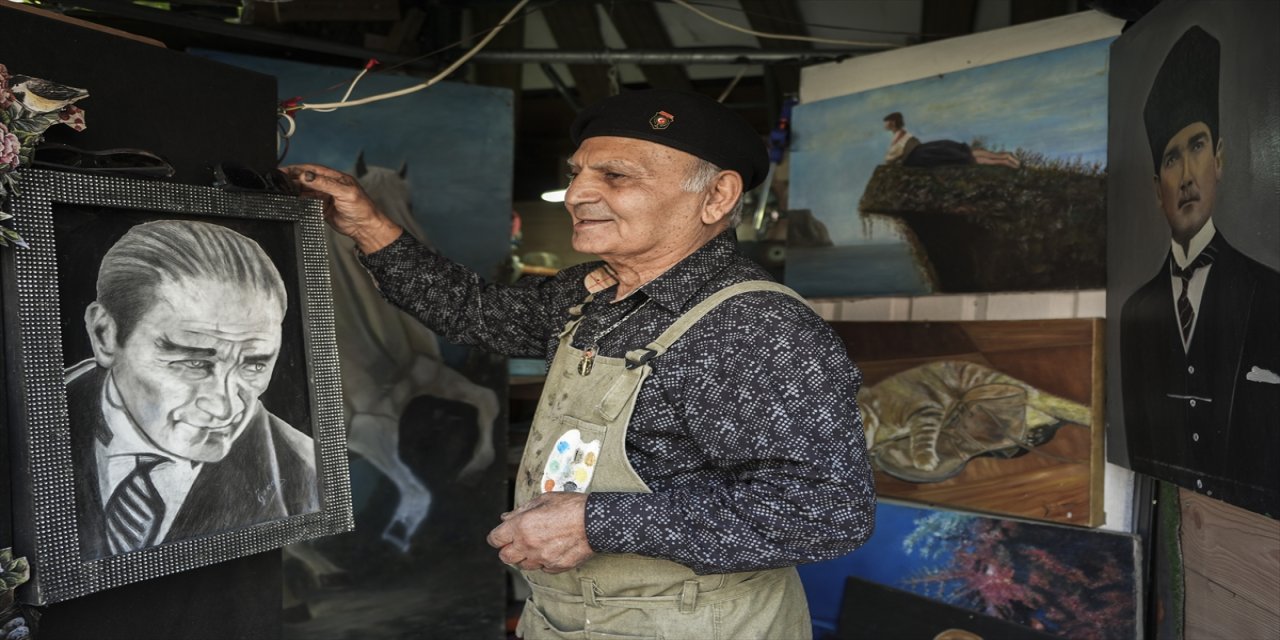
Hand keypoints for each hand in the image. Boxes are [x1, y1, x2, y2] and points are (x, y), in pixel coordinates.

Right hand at [281, 163, 402, 252]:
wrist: (365, 228)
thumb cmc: (363, 208)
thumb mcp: (345, 192)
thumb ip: (325, 184)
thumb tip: (307, 176)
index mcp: (335, 178)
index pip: (312, 170)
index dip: (298, 169)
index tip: (284, 170)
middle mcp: (328, 186)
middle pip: (306, 180)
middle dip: (292, 179)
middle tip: (279, 181)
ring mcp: (324, 197)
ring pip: (305, 192)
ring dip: (294, 191)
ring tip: (282, 192)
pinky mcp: (322, 209)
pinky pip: (307, 204)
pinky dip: (299, 203)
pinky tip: (291, 202)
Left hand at [486, 492, 593, 572]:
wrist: (595, 522)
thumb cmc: (572, 507)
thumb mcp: (544, 499)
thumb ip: (521, 511)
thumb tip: (506, 518)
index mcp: (521, 526)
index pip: (496, 539)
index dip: (497, 536)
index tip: (501, 535)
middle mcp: (528, 545)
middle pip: (505, 557)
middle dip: (508, 549)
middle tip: (516, 541)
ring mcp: (542, 559)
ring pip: (523, 565)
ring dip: (525, 556)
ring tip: (537, 544)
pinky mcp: (555, 567)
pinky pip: (542, 569)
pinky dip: (543, 561)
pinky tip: (551, 549)